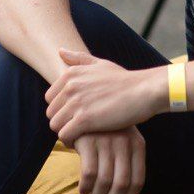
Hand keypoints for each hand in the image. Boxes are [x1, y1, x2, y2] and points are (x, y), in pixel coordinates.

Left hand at [45, 50, 160, 144]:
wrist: (144, 91)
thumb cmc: (125, 80)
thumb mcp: (101, 63)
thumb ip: (79, 59)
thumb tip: (60, 51)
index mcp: (71, 74)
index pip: (50, 98)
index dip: (60, 109)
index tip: (74, 116)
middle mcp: (70, 86)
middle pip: (51, 113)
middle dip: (62, 122)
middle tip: (77, 128)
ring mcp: (76, 103)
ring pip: (55, 125)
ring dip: (65, 132)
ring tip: (80, 136)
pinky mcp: (84, 119)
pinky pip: (64, 135)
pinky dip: (71, 141)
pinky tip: (82, 142)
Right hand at [72, 128, 145, 193]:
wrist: (86, 105)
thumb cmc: (106, 130)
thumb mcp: (123, 142)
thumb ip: (127, 165)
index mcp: (138, 145)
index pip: (137, 181)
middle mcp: (125, 143)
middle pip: (121, 185)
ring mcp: (107, 141)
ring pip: (104, 181)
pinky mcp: (88, 140)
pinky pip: (88, 172)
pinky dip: (86, 187)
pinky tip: (82, 191)